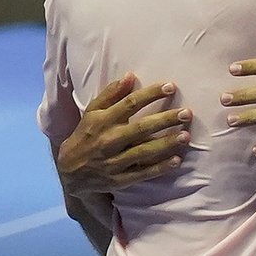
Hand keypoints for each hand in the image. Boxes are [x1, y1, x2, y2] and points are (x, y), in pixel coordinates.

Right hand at [56, 73, 191, 195]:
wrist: (69, 171)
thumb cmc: (86, 135)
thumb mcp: (92, 111)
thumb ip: (111, 93)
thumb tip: (130, 76)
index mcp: (103, 121)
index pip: (130, 104)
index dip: (151, 94)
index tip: (171, 86)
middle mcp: (109, 140)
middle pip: (141, 128)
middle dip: (165, 120)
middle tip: (186, 113)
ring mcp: (114, 162)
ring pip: (144, 152)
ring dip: (166, 144)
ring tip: (186, 136)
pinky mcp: (120, 179)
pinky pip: (142, 173)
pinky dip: (160, 168)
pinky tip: (176, 160)